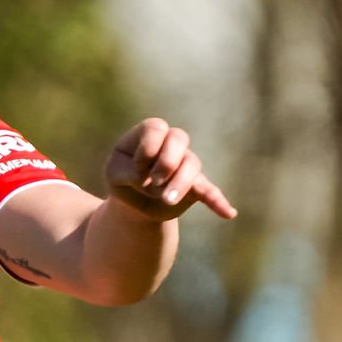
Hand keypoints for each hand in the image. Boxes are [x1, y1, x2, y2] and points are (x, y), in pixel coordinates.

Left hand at [103, 118, 239, 222]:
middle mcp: (171, 144)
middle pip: (179, 138)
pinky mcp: (194, 187)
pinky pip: (210, 191)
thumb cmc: (122, 179)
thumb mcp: (113, 174)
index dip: (146, 149)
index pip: (155, 129)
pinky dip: (217, 201)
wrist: (133, 202)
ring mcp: (185, 164)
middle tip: (154, 181)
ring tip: (166, 201)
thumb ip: (128, 172)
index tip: (135, 168)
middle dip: (166, 161)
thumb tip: (150, 180)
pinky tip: (228, 213)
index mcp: (149, 134)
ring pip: (192, 164)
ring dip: (179, 183)